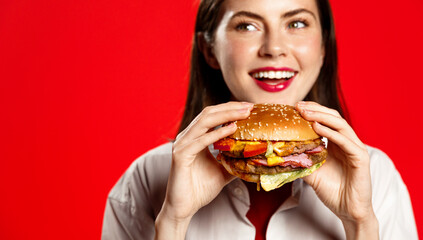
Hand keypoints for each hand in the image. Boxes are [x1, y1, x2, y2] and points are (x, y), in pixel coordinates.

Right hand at [155, 101, 253, 239]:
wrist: (183, 208)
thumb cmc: (199, 189)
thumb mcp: (223, 171)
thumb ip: (234, 161)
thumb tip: (254, 157)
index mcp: (195, 137)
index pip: (213, 115)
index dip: (230, 109)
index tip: (249, 107)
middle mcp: (187, 137)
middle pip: (209, 113)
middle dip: (230, 108)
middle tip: (250, 106)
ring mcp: (182, 145)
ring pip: (205, 122)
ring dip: (226, 115)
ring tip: (244, 113)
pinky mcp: (180, 155)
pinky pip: (201, 141)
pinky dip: (217, 133)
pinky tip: (232, 129)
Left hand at [295, 101, 378, 238]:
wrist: (348, 210)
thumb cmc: (332, 191)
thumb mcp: (311, 172)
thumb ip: (300, 161)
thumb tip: (279, 154)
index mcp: (337, 143)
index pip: (325, 120)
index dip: (311, 111)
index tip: (294, 107)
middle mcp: (347, 142)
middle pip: (333, 117)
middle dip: (315, 109)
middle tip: (298, 106)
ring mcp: (355, 148)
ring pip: (340, 125)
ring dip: (321, 116)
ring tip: (305, 113)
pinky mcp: (361, 158)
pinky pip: (345, 141)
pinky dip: (331, 133)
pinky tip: (317, 127)